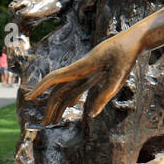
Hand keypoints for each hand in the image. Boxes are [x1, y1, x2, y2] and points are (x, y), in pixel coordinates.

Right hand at [25, 25, 143, 124]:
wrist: (135, 39)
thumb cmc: (127, 54)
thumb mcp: (120, 75)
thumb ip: (106, 93)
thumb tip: (91, 114)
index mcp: (82, 67)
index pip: (55, 77)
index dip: (41, 87)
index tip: (29, 98)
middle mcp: (81, 70)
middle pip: (60, 89)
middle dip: (50, 106)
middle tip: (44, 124)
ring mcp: (87, 72)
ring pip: (68, 89)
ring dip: (59, 105)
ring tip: (53, 121)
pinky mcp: (95, 73)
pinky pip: (78, 87)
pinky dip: (71, 98)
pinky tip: (69, 107)